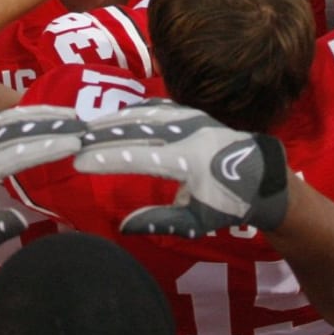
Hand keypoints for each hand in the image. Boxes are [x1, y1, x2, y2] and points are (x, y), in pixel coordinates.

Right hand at [76, 102, 288, 236]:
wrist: (259, 175)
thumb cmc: (227, 203)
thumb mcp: (196, 220)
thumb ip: (160, 221)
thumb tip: (124, 226)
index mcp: (188, 160)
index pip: (138, 157)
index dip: (107, 159)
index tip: (80, 162)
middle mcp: (187, 132)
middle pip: (136, 129)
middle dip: (102, 135)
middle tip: (74, 141)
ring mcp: (189, 118)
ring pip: (144, 114)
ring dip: (115, 120)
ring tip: (89, 129)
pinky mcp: (191, 112)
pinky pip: (156, 108)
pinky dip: (133, 111)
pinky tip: (117, 117)